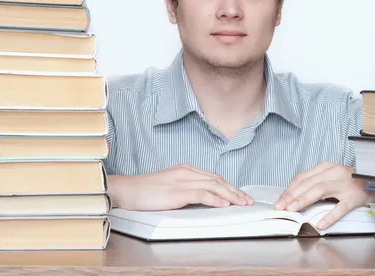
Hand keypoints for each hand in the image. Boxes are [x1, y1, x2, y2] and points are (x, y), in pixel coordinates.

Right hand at [109, 164, 254, 210]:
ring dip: (231, 195)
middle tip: (248, 200)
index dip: (229, 186)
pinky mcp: (177, 192)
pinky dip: (216, 199)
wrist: (125, 190)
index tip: (240, 195)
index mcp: (185, 170)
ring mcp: (182, 181)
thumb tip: (200, 199)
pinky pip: (202, 194)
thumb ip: (184, 189)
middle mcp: (187, 172)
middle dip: (235, 190)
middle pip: (218, 180)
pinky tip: (225, 204)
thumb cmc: (143, 191)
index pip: (213, 177)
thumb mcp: (168, 187)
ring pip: (214, 186)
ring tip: (242, 203)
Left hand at [273, 162, 374, 229]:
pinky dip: (330, 215)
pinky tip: (321, 224)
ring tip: (293, 210)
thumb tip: (294, 199)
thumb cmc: (352, 183)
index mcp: (327, 168)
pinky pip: (341, 207)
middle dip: (292, 195)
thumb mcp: (333, 178)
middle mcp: (335, 173)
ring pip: (320, 190)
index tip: (280, 200)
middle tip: (281, 206)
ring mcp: (346, 184)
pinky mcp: (355, 197)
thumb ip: (316, 184)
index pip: (303, 177)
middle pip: (309, 183)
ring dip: (304, 200)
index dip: (290, 189)